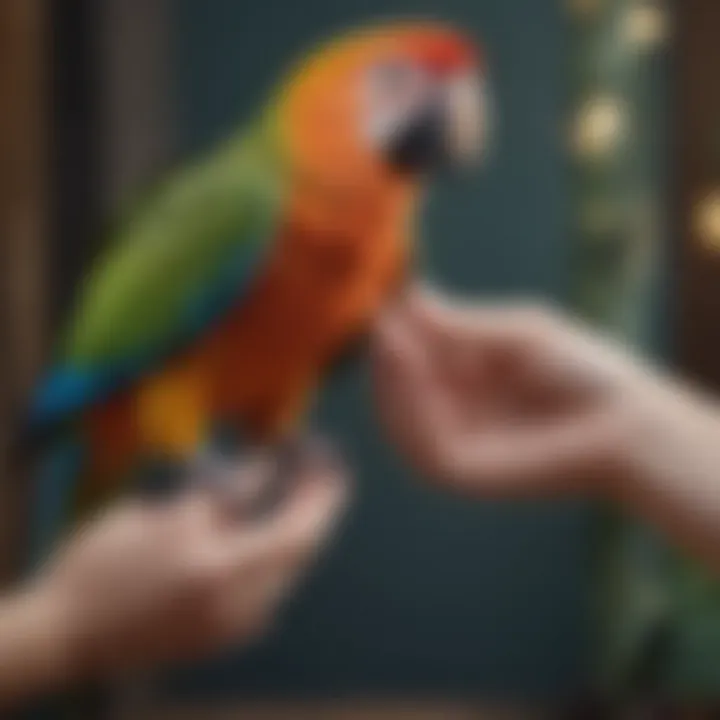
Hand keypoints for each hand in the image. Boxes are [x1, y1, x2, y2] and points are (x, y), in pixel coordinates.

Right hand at [16, 448, 347, 691]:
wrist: (68, 635)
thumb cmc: (103, 563)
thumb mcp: (162, 515)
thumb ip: (220, 496)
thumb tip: (266, 467)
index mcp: (217, 571)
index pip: (296, 533)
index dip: (322, 497)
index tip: (335, 465)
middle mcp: (237, 605)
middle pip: (300, 553)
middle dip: (316, 507)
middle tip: (323, 471)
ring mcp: (234, 627)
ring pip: (287, 570)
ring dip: (297, 527)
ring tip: (299, 489)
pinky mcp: (225, 636)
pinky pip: (267, 587)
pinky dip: (275, 551)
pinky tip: (268, 525)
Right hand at [372, 286, 654, 495]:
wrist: (626, 419)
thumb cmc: (582, 369)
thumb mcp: (517, 335)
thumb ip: (462, 326)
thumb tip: (410, 297)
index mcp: (462, 382)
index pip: (411, 363)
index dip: (394, 336)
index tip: (383, 305)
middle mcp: (452, 416)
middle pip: (397, 394)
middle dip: (385, 361)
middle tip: (382, 324)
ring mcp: (456, 447)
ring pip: (399, 423)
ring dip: (388, 385)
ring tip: (391, 342)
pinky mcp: (466, 474)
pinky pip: (423, 446)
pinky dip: (411, 410)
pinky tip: (411, 370)